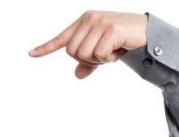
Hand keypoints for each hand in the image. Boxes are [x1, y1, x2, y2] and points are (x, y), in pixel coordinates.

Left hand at [28, 11, 147, 78]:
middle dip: (88, 60)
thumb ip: (89, 63)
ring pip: (83, 55)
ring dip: (99, 60)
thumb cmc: (123, 41)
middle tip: (104, 55)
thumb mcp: (103, 52)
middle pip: (72, 53)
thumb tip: (77, 75)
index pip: (61, 38)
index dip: (46, 48)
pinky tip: (119, 49)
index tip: (31, 54)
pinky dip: (108, 58)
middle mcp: (89, 19)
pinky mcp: (110, 29)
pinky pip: (98, 55)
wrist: (147, 32)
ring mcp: (99, 22)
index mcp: (84, 22)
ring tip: (112, 51)